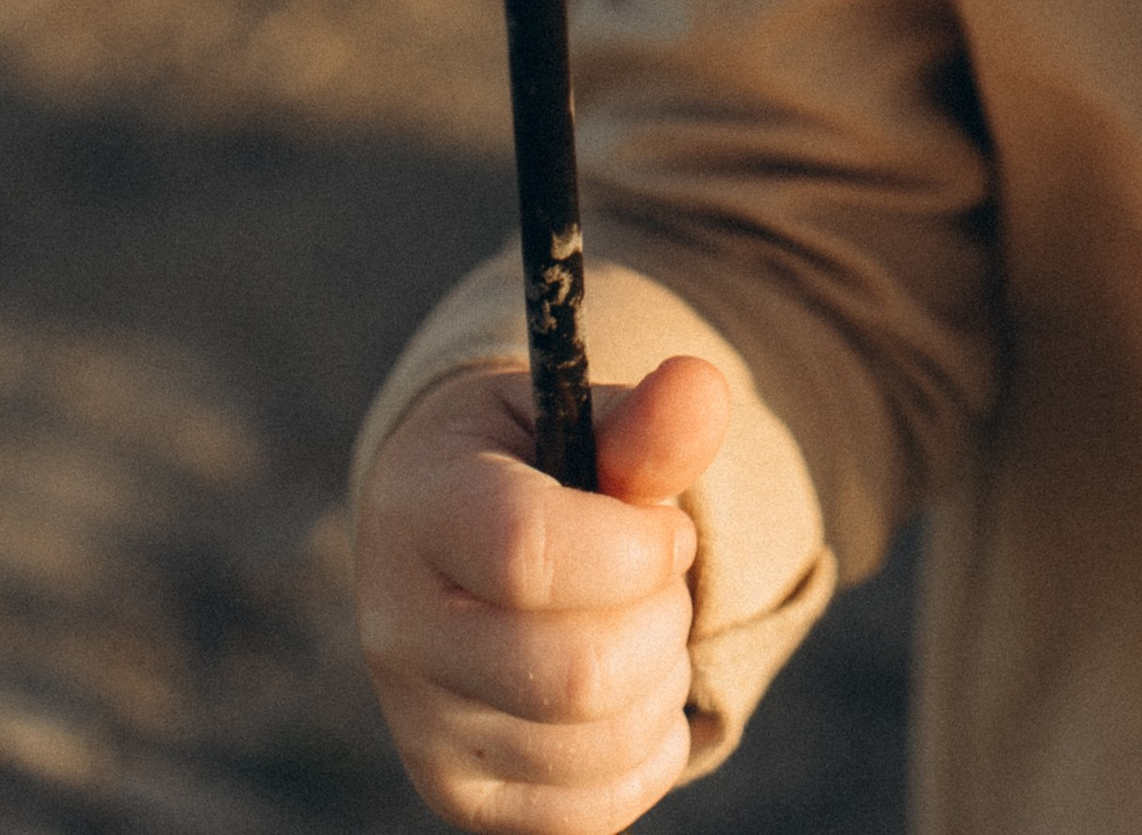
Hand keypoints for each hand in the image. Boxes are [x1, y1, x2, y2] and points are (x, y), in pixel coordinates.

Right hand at [357, 355, 728, 833]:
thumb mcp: (574, 418)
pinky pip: (597, 809)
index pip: (527, 552)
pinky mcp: (460, 798)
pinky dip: (650, 749)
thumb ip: (643, 418)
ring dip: (663, 678)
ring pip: (599, 745)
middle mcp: (399, 630)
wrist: (452, 543)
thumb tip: (702, 387)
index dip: (635, 547)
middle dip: (663, 617)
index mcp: (419, 507)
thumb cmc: (531, 465)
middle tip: (660, 576)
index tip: (665, 526)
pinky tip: (631, 688)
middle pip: (576, 672)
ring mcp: (422, 729)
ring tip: (640, 622)